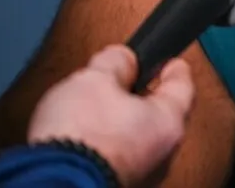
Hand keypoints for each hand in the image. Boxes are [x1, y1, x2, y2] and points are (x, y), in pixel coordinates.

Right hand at [27, 45, 193, 186]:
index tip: (169, 60)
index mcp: (168, 121)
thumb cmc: (79, 139)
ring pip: (138, 138)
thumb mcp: (95, 79)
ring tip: (93, 112)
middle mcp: (162, 153)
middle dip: (140, 96)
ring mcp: (141, 174)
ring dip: (120, 124)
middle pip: (159, 113)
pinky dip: (106, 146)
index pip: (182, 84)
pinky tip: (84, 140)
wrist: (51, 182)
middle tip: (122, 81)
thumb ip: (115, 62)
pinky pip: (117, 158)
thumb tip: (122, 59)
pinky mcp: (115, 184)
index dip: (172, 66)